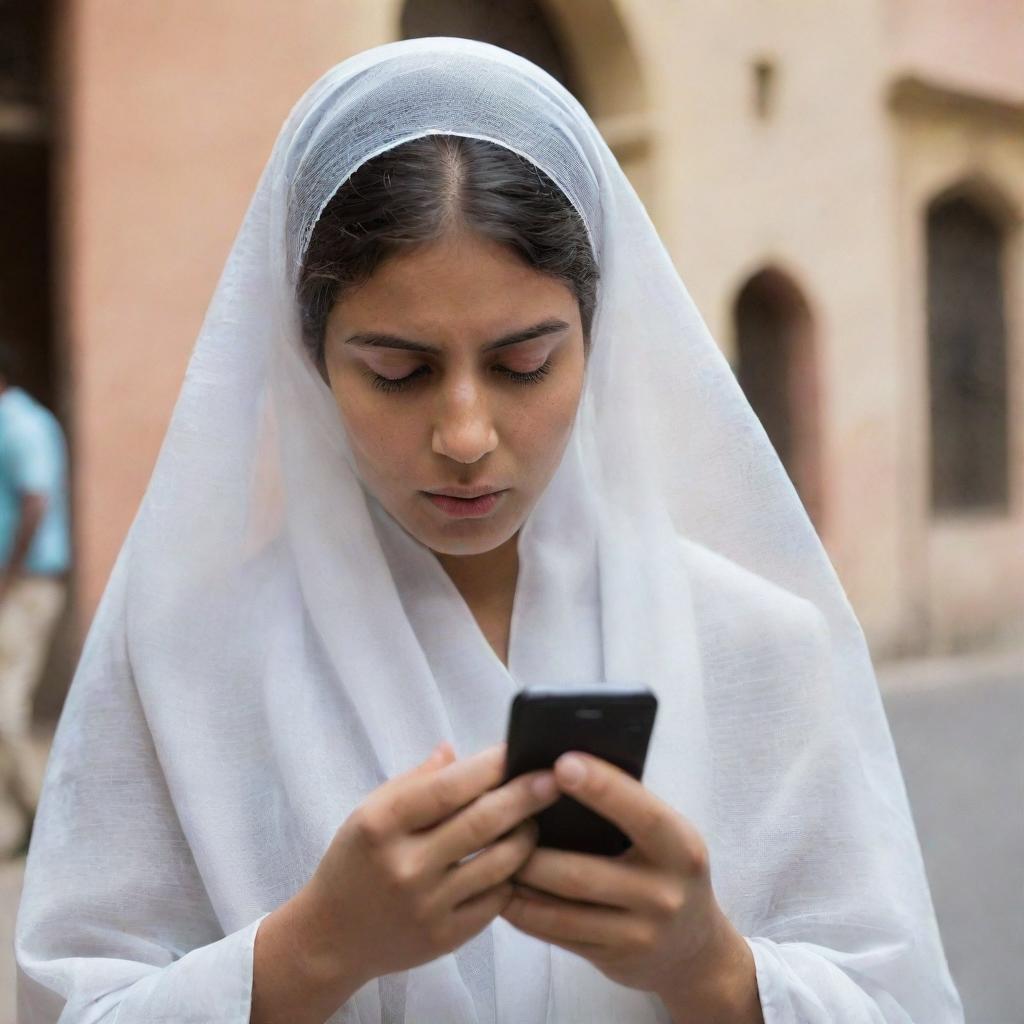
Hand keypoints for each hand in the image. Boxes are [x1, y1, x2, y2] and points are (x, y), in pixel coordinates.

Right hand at [295, 740, 561, 988]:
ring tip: (537, 818)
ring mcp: (426, 906)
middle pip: (482, 822)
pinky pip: (496, 901)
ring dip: (526, 835)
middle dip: (526, 795)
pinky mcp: (445, 938)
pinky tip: (520, 860)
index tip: (519, 748)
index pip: (448, 787)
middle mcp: (405, 866)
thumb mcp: (370, 812)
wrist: (331, 937)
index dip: (490, 765)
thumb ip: (416, 780)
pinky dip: (514, 876)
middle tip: (555, 777)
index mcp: (382, 825)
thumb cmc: (356, 861)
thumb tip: (459, 751)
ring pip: (499, 863)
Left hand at [499, 751, 741, 1002]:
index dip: (601, 788)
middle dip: (531, 850)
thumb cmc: (668, 870)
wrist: (696, 950)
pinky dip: (525, 913)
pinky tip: (503, 892)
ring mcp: (639, 933)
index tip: (561, 763)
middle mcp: (664, 894)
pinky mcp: (613, 959)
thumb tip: (564, 769)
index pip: (641, 814)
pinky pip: (558, 935)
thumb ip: (629, 810)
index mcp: (680, 848)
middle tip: (495, 822)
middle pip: (582, 873)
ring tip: (488, 857)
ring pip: (562, 909)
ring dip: (519, 884)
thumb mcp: (668, 838)